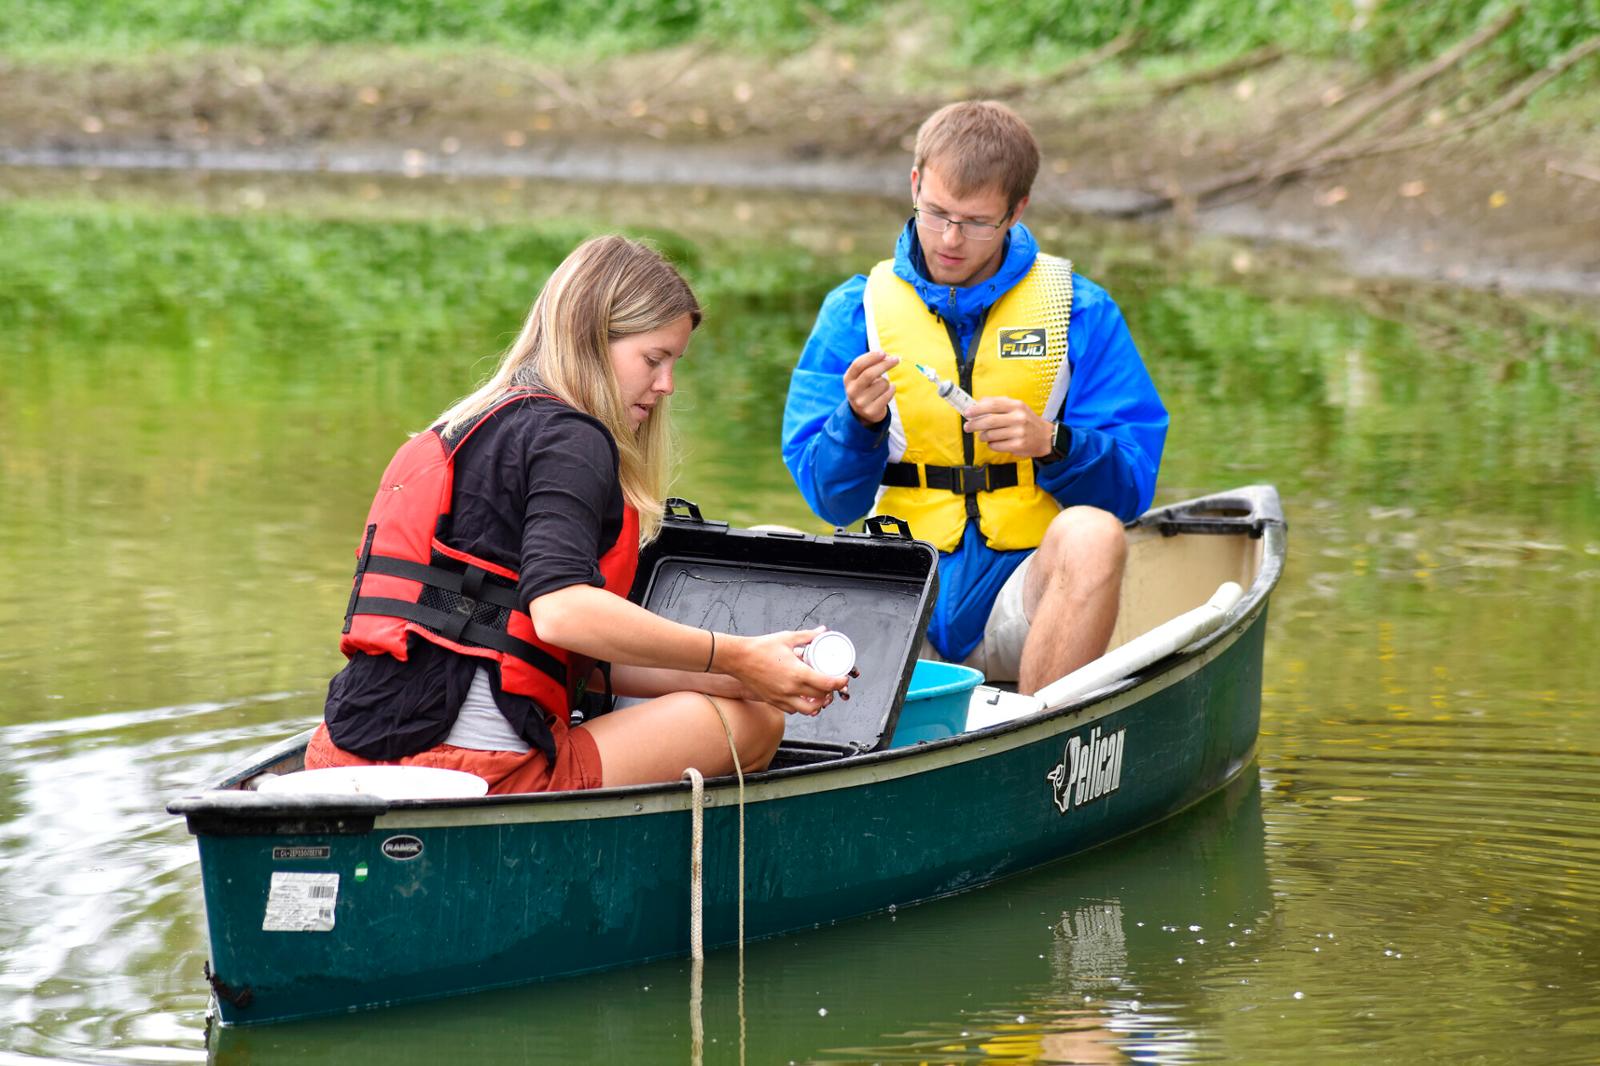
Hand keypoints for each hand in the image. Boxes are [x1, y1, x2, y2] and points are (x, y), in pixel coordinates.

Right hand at [720, 627, 848, 715]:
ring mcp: (782, 697)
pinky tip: (803, 697)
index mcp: (797, 673)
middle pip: (821, 698)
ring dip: (818, 704)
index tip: (843, 678)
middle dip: (831, 692)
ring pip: (809, 710)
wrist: (738, 658)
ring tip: (821, 695)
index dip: (839, 682)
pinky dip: (802, 707)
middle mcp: (791, 689)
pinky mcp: (773, 701)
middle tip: (833, 684)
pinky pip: (793, 710)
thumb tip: (822, 631)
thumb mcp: (787, 638)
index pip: (826, 683)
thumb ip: (808, 636)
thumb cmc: (760, 648)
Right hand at [844, 350, 898, 426]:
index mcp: (848, 379)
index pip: (858, 365)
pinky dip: (892, 389)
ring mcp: (861, 403)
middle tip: (896, 359)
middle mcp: (852, 391)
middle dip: (885, 364)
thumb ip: (870, 365)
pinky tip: (888, 391)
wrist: (863, 412)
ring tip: (883, 386)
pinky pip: (888, 394)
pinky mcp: (871, 411)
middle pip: (869, 374)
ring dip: (887, 382)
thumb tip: (887, 356)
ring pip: (882, 384)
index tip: (883, 353)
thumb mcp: (861, 376)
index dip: (871, 357)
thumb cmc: (866, 387)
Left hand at [963, 397, 1053, 457]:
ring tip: (983, 435)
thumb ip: (999, 403)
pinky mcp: (1018, 445)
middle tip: (967, 427)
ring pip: (990, 435)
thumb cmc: (1027, 421)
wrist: (1045, 437)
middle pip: (989, 421)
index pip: (993, 405)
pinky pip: (996, 445)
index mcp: (1017, 406)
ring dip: (983, 436)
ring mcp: (1019, 432)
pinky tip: (995, 442)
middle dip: (974, 424)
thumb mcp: (1017, 407)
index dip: (977, 409)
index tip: (967, 413)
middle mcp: (1018, 418)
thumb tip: (978, 403)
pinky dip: (991, 444)